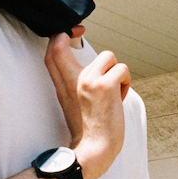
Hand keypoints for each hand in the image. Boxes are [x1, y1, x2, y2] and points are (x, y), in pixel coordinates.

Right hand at [44, 28, 130, 178]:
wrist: (95, 148)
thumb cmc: (90, 127)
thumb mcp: (73, 101)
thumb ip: (76, 81)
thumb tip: (95, 66)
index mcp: (63, 83)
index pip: (52, 49)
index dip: (60, 33)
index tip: (74, 30)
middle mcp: (72, 78)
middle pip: (62, 44)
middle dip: (76, 38)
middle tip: (93, 52)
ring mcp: (88, 80)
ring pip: (109, 56)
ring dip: (116, 73)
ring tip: (113, 93)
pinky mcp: (105, 85)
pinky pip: (123, 69)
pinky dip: (126, 83)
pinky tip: (119, 98)